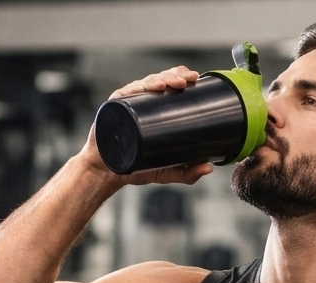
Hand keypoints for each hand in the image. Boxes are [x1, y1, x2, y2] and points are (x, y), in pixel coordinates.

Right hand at [77, 66, 213, 187]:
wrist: (106, 174)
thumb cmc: (133, 167)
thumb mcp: (165, 170)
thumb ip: (186, 172)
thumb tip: (208, 167)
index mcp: (153, 109)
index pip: (169, 86)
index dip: (182, 78)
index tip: (196, 79)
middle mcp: (140, 101)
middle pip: (160, 80)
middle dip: (176, 75)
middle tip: (190, 80)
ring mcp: (127, 102)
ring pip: (147, 83)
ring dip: (164, 78)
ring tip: (177, 83)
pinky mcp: (114, 106)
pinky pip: (129, 91)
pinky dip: (142, 86)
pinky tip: (155, 87)